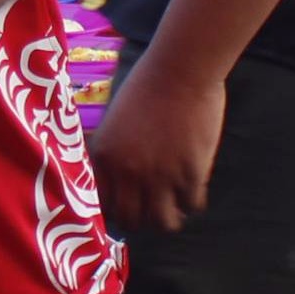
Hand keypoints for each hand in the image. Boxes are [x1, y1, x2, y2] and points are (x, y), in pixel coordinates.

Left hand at [89, 56, 225, 236]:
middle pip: (132, 220)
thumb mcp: (114, 119)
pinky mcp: (191, 173)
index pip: (102, 206)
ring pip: (163, 223)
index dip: (114, 213)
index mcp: (105, 157)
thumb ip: (110, 150)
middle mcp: (128, 172)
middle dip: (141, 221)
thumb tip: (112, 177)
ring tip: (173, 210)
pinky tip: (192, 193)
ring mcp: (161, 176)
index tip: (124, 210)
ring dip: (168, 220)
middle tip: (150, 213)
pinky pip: (191, 205)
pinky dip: (192, 203)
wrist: (181, 70)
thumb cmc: (146, 86)